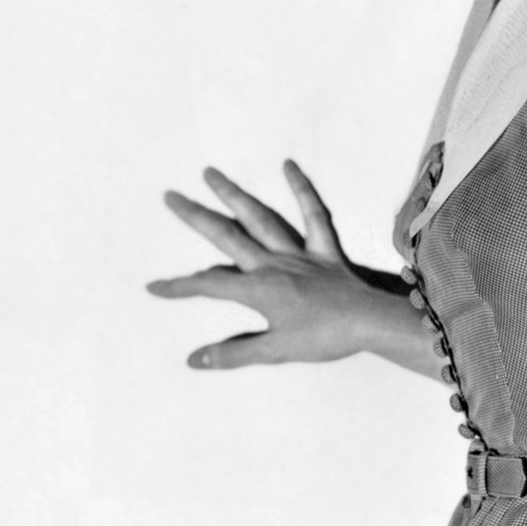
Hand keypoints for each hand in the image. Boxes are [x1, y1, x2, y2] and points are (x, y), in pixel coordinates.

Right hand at [147, 162, 421, 371]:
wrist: (374, 323)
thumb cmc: (327, 338)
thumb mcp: (276, 351)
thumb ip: (233, 352)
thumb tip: (193, 359)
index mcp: (259, 289)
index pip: (209, 285)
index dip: (179, 287)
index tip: (152, 287)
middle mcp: (275, 264)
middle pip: (228, 236)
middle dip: (196, 216)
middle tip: (169, 195)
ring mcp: (301, 253)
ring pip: (262, 218)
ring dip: (235, 195)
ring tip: (211, 173)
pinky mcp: (327, 249)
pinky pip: (314, 214)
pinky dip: (302, 189)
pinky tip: (288, 166)